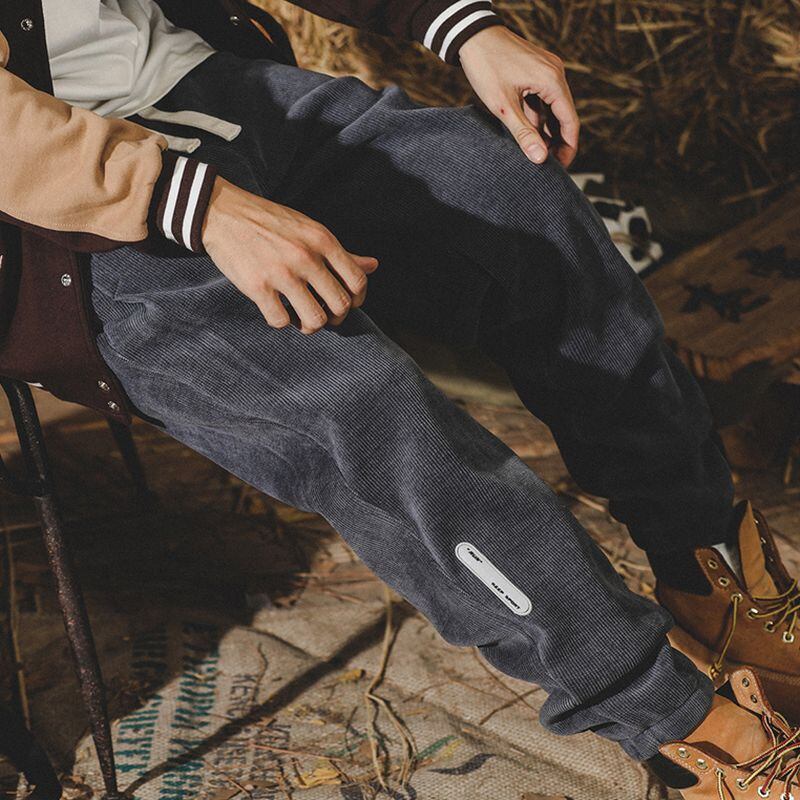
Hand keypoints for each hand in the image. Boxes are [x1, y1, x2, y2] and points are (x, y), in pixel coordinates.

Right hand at [202, 177, 377, 332]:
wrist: (223, 213)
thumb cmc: (271, 222)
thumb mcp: (310, 229)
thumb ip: (341, 252)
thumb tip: (373, 266)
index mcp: (322, 240)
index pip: (357, 281)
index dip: (357, 300)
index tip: (347, 303)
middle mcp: (306, 257)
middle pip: (340, 305)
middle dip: (336, 317)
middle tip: (325, 315)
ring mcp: (282, 273)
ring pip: (315, 320)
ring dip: (311, 326)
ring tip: (303, 320)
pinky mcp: (257, 287)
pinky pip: (281, 321)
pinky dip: (282, 322)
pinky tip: (278, 311)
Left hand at [459, 26, 578, 167]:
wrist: (473, 36)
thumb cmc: (486, 67)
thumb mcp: (503, 106)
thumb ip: (523, 133)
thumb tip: (540, 158)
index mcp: (552, 81)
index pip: (570, 121)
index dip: (568, 147)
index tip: (561, 168)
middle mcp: (555, 74)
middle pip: (564, 115)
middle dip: (558, 141)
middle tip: (549, 165)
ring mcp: (546, 71)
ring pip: (553, 108)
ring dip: (547, 130)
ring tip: (538, 153)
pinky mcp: (536, 71)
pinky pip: (543, 99)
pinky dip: (538, 116)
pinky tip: (531, 133)